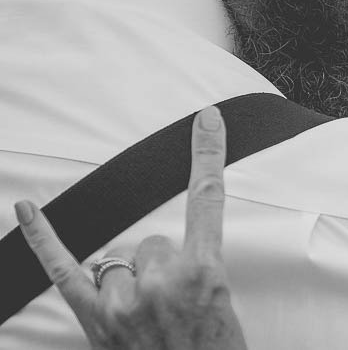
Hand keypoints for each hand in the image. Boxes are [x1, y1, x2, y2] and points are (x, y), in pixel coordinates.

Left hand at [15, 106, 247, 349]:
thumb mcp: (224, 306)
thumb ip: (198, 268)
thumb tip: (165, 254)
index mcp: (205, 273)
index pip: (207, 200)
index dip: (208, 155)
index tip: (208, 120)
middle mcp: (161, 282)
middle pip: (155, 242)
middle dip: (164, 268)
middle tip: (176, 309)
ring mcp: (124, 302)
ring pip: (121, 262)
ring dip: (131, 284)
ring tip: (149, 323)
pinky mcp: (95, 320)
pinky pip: (64, 271)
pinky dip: (43, 238)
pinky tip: (27, 208)